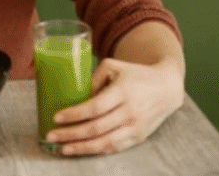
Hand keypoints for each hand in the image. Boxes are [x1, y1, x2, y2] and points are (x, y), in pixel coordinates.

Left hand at [44, 57, 183, 155]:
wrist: (167, 87)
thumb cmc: (136, 74)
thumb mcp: (114, 66)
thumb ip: (93, 77)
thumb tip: (75, 94)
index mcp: (123, 92)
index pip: (95, 107)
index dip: (74, 114)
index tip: (56, 117)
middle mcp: (130, 111)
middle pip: (96, 128)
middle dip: (70, 134)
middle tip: (50, 135)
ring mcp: (136, 127)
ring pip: (105, 142)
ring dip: (81, 147)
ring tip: (62, 148)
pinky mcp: (139, 137)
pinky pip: (115, 148)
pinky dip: (97, 151)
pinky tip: (81, 150)